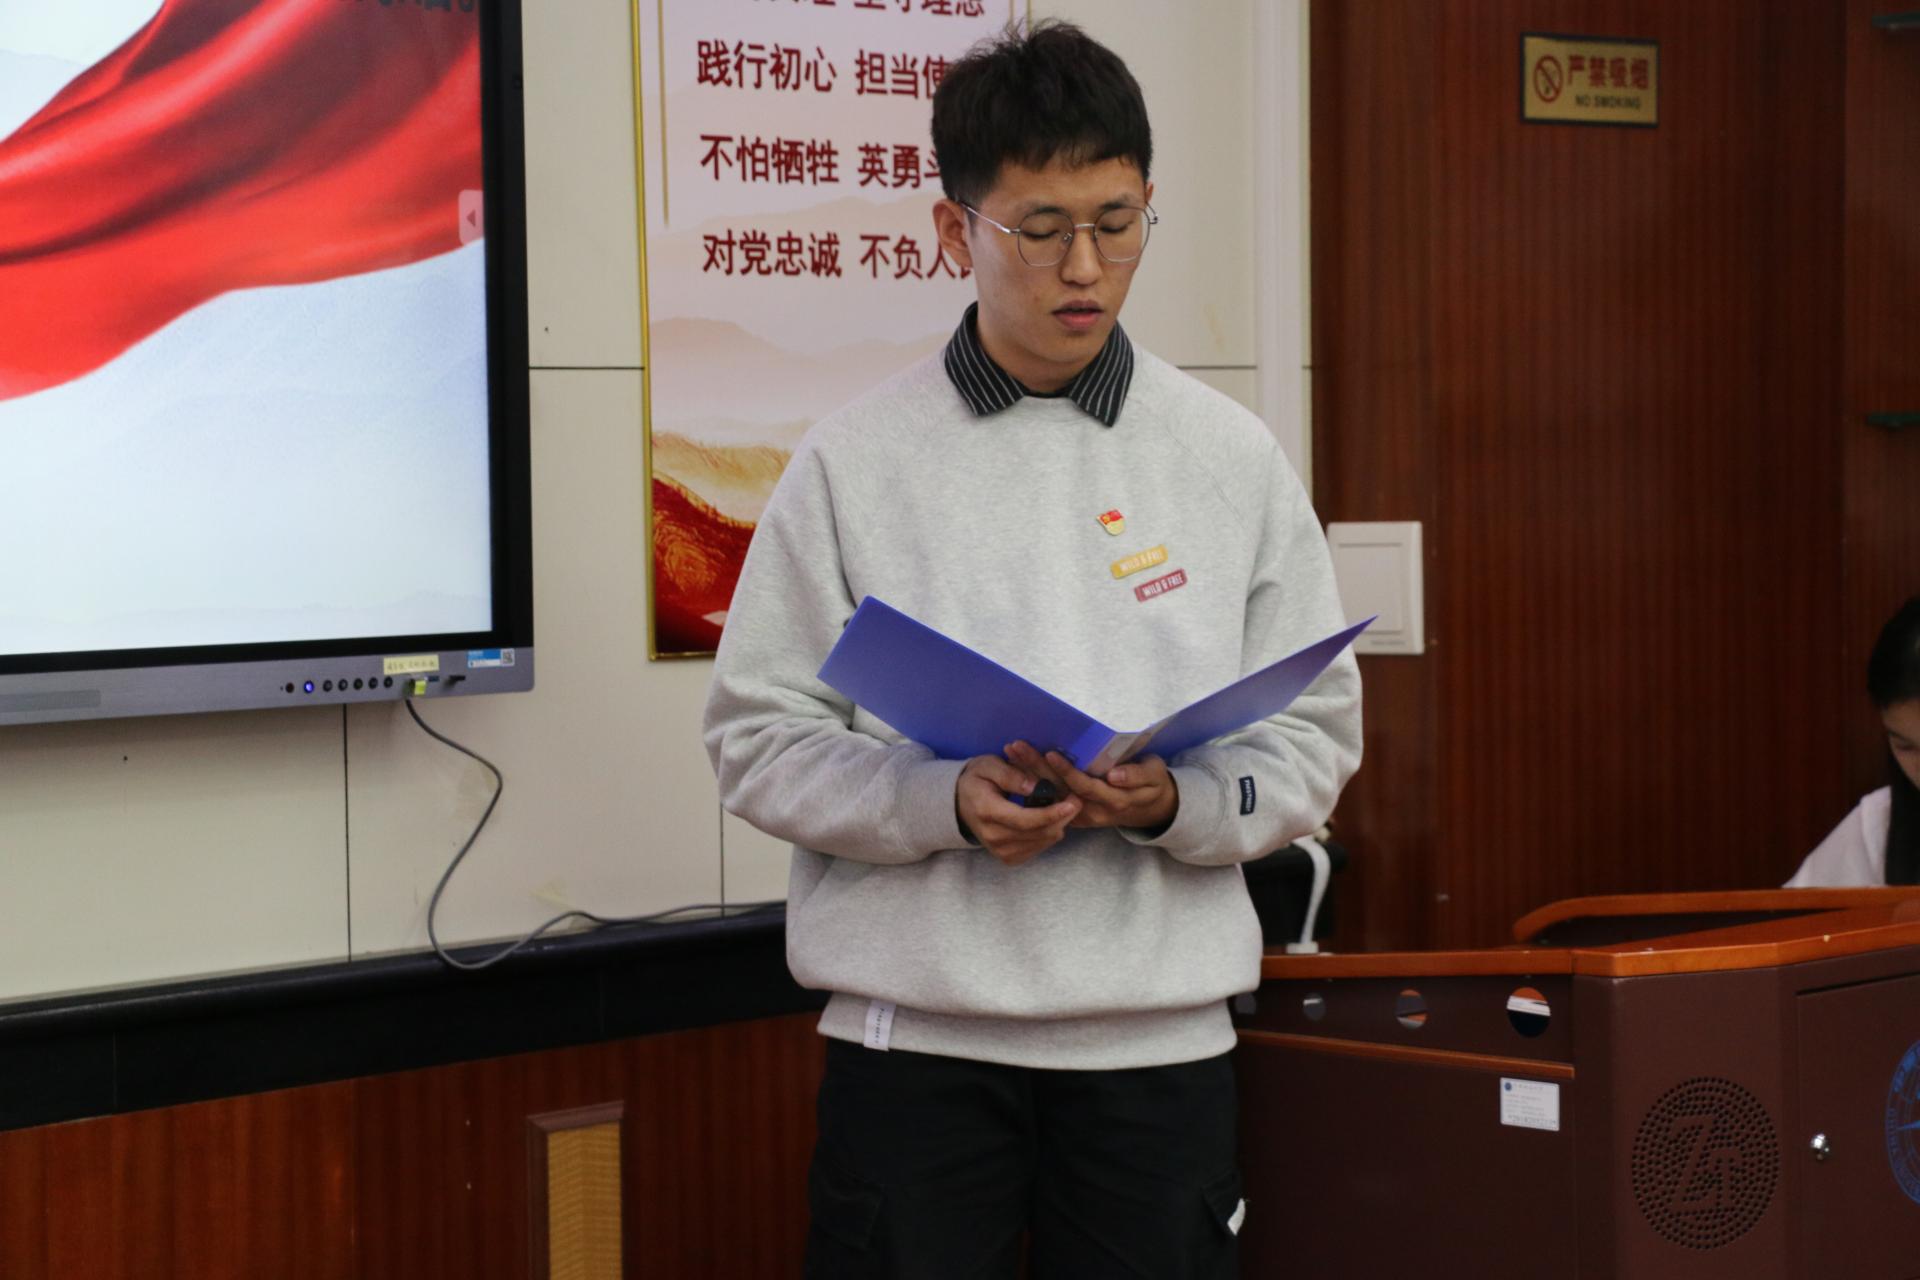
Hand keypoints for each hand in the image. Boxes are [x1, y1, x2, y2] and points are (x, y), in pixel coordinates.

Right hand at [955, 754, 1081, 866]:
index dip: (1051, 813)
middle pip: (1037, 833)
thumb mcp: (988, 766)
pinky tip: (1050, 820)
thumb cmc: (977, 779)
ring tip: (1063, 807)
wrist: (959, 803)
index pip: (1025, 820)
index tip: (1072, 803)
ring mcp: (1000, 851)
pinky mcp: (1007, 858)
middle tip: (1077, 800)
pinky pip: (1037, 849)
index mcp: (987, 812)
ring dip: (1057, 825)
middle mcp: (993, 836)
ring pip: (1041, 842)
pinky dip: (1048, 834)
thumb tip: (1035, 786)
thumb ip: (1011, 775)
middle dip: (1062, 818)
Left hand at [1004, 742, 1178, 833]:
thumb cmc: (1151, 784)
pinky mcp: (1070, 816)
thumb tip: (1114, 775)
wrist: (1148, 808)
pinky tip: (1014, 767)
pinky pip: (1047, 801)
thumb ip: (1136, 775)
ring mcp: (1079, 816)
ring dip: (1027, 775)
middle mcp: (1092, 812)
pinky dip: (1029, 784)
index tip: (1050, 753)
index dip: (1067, 772)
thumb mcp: (1154, 776)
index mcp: (1113, 801)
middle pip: (1059, 791)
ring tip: (1010, 753)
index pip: (1084, 786)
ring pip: (1048, 796)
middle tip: (1016, 747)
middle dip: (1036, 769)